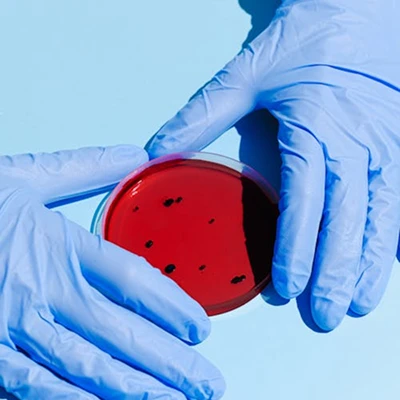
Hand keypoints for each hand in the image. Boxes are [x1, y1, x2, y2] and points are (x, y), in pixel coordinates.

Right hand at [0, 145, 224, 398]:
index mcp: (58, 244)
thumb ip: (83, 168)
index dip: (172, 306)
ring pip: (89, 368)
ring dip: (138, 391)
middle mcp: (42, 289)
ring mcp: (12, 328)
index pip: (132, 279)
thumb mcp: (25, 177)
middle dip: (171, 362)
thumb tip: (135, 154)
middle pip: (122, 333)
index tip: (201, 328)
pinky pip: (38, 389)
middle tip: (210, 382)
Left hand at [146, 0, 399, 330]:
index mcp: (315, 128)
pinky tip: (390, 265)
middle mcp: (356, 145)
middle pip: (346, 221)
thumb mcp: (246, 73)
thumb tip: (158, 146)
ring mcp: (386, 148)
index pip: (305, 202)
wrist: (356, 13)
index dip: (296, 249)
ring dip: (370, 266)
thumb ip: (202, 114)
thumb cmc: (303, 43)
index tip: (287, 288)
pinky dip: (395, 237)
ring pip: (380, 219)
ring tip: (357, 305)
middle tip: (325, 315)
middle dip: (336, 273)